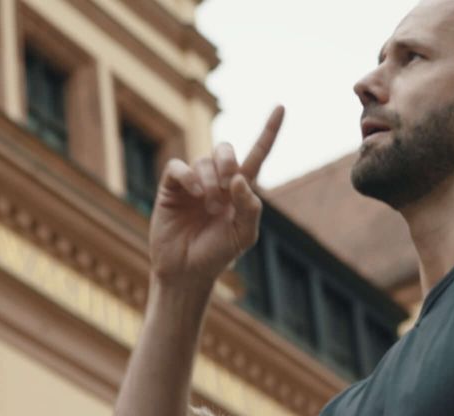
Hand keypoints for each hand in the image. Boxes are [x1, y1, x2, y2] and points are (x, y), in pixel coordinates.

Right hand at [148, 106, 283, 291]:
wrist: (187, 271)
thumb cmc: (217, 255)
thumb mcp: (244, 235)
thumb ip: (251, 207)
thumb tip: (239, 179)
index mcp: (240, 189)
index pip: (257, 154)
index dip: (269, 132)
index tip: (281, 107)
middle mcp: (217, 180)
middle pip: (226, 149)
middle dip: (229, 161)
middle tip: (228, 185)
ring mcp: (193, 182)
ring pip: (204, 160)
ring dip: (210, 180)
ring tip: (209, 205)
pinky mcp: (171, 187)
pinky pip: (180, 167)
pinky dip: (189, 176)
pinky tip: (195, 193)